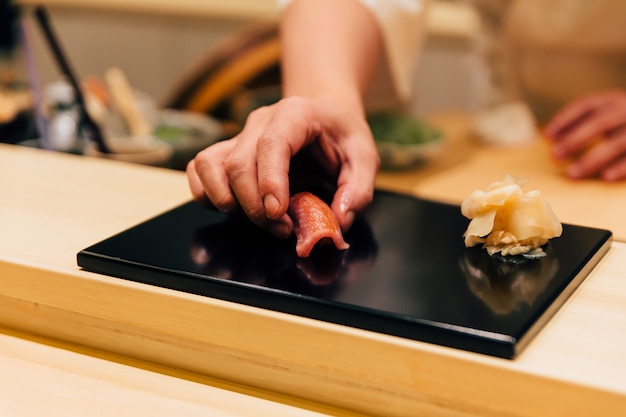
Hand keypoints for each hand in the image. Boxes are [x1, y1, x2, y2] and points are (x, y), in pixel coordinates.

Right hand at [186, 96, 379, 238]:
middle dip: (255, 207)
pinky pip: (200, 170)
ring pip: (211, 165)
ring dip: (228, 202)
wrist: (325, 114)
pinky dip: (207, 194)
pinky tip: (233, 208)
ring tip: (260, 220)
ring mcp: (240, 135)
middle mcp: (261, 121)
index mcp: (296, 114)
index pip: (272, 145)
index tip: (279, 214)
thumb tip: (338, 222)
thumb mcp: (365, 158)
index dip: (270, 182)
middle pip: (238, 163)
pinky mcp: (227, 150)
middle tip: (283, 229)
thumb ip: (358, 190)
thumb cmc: (343, 136)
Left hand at [543, 89, 625, 180]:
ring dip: (593, 159)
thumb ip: (584, 123)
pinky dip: (622, 167)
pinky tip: (605, 178)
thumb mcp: (608, 117)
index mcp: (615, 100)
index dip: (565, 119)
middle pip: (601, 122)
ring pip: (618, 142)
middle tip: (554, 156)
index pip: (587, 105)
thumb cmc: (623, 125)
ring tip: (572, 174)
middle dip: (576, 139)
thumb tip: (551, 137)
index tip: (547, 135)